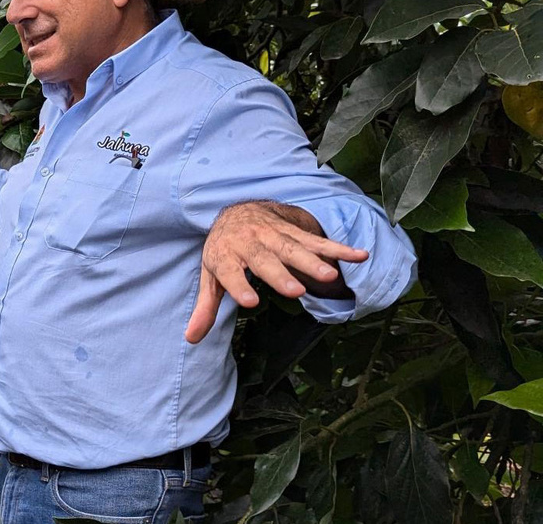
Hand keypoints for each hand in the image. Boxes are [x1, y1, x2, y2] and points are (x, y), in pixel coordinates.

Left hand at [185, 201, 369, 343]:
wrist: (236, 212)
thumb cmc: (224, 252)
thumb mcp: (210, 277)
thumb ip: (206, 308)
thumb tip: (191, 338)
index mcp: (225, 256)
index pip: (230, 272)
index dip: (239, 286)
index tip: (250, 302)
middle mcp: (250, 243)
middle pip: (266, 260)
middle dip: (281, 275)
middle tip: (296, 291)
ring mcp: (273, 235)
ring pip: (294, 248)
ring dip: (313, 261)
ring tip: (330, 276)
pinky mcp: (294, 231)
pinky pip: (317, 240)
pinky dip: (339, 247)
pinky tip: (359, 255)